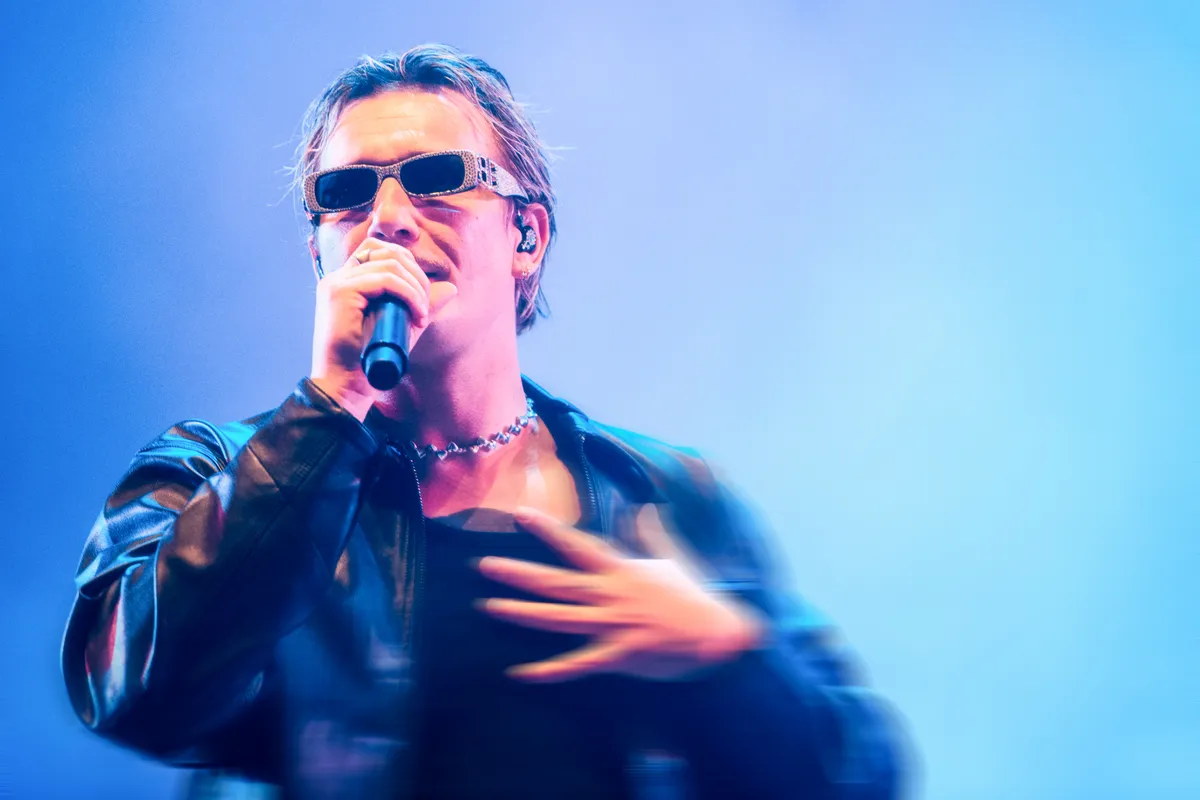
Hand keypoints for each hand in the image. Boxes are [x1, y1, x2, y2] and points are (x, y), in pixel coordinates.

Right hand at [310, 238, 457, 419]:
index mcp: (347, 281)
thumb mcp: (403, 327)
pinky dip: (409, 294)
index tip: (421, 296)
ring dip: (415, 287)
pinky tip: (417, 315)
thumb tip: (452, 288)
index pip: (379, 250)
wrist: (346, 386)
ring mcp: (337, 282)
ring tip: (421, 314)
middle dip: (416, 274)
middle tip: (425, 307)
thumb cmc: (369, 361)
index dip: (407, 264)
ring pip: (389, 263)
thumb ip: (422, 305)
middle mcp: (339, 277)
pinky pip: (386, 279)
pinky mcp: (340, 292)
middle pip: (385, 250)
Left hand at [475, 505, 764, 682]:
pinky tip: (522, 674)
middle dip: (519, 573)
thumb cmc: (696, 596)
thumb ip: (652, 533)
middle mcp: (610, 594)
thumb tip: (644, 507)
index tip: (521, 514)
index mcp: (621, 570)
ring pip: (559, 618)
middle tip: (484, 566)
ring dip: (523, 613)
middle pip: (557, 582)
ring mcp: (612, 625)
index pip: (578, 545)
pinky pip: (578, 664)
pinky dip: (550, 672)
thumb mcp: (673, 558)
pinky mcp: (619, 655)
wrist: (719, 633)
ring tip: (490, 606)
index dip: (548, 530)